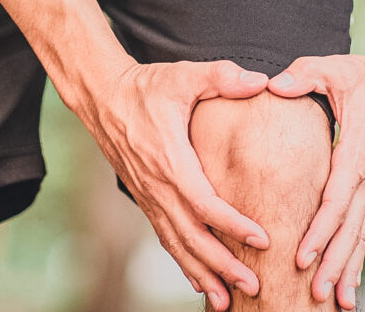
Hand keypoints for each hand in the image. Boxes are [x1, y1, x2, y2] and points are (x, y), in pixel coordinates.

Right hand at [82, 60, 271, 310]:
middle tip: (254, 285)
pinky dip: (182, 262)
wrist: (102, 96)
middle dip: (222, 265)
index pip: (204, 203)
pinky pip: (164, 236)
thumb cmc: (146, 85)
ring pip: (176, 243)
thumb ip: (222, 77)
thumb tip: (261, 82)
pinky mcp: (143, 197)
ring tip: (227, 301)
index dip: (233, 224)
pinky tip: (199, 282)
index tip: (263, 239)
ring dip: (202, 274)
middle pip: (191, 235)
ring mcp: (147, 194)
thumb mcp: (184, 75)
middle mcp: (156, 184)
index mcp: (170, 158)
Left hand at [267, 53, 364, 309]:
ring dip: (347, 266)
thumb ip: (302, 75)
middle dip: (332, 261)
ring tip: (337, 301)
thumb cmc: (364, 75)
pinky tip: (351, 282)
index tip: (301, 255)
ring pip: (360, 232)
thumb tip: (274, 84)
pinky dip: (357, 254)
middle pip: (349, 227)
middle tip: (315, 293)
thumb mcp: (331, 68)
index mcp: (355, 151)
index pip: (336, 199)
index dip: (319, 229)